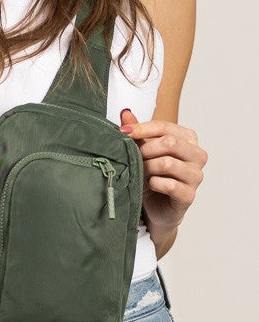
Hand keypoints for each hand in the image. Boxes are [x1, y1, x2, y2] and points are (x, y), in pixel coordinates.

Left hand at [119, 109, 207, 229]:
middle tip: (135, 158)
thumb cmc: (152, 177)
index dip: (142, 128)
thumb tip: (125, 113)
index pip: (165, 127)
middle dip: (146, 150)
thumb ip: (138, 133)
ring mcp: (196, 176)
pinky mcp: (189, 195)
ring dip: (148, 168)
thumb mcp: (143, 153)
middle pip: (170, 143)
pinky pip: (169, 185)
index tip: (123, 132)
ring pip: (168, 163)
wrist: (155, 208)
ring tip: (142, 173)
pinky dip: (154, 183)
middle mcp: (197, 155)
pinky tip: (150, 185)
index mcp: (188, 139)